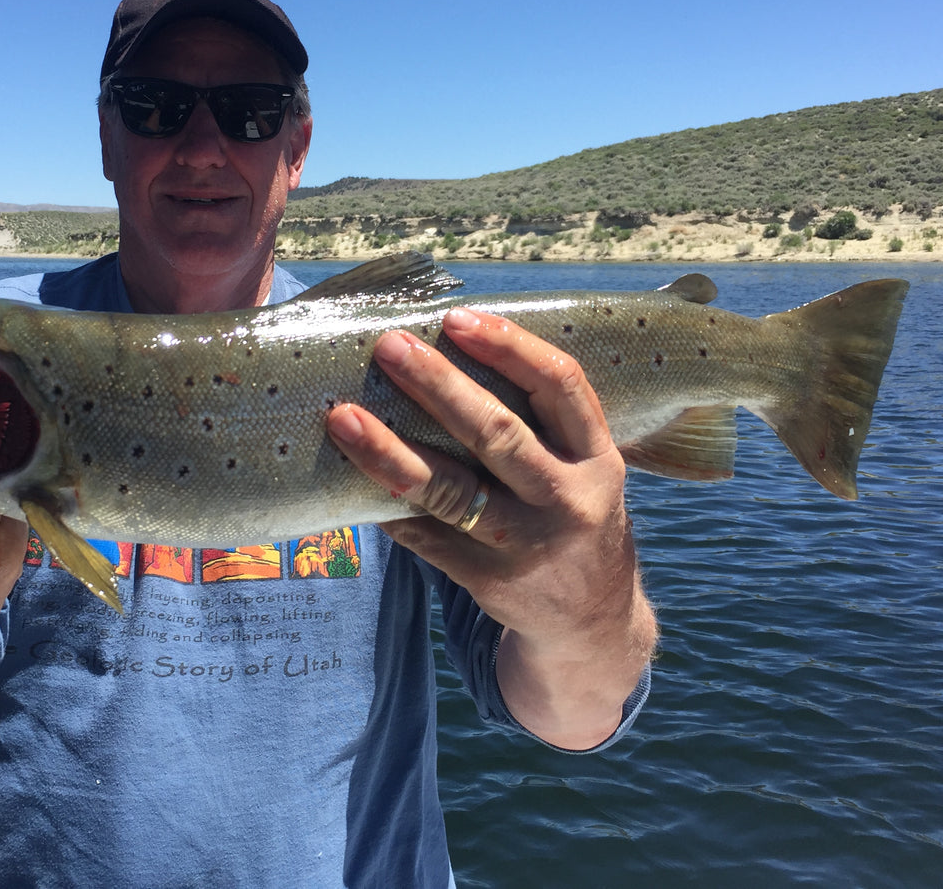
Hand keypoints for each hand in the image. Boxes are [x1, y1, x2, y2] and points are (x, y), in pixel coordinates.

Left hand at [325, 307, 656, 748]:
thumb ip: (539, 425)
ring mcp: (528, 545)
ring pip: (450, 491)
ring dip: (390, 451)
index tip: (457, 318)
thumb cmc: (571, 516)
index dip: (509, 347)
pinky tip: (351, 477)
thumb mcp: (584, 469)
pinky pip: (426, 536)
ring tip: (343, 416)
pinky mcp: (489, 581)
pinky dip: (387, 504)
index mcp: (599, 458)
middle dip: (440, 385)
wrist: (592, 623)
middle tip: (390, 348)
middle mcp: (569, 500)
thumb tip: (446, 354)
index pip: (560, 387)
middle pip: (499, 434)